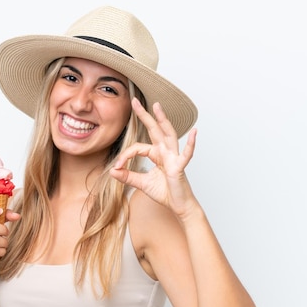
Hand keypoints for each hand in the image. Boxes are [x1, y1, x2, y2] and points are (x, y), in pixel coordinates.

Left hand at [110, 98, 197, 218]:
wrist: (178, 206)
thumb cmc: (165, 193)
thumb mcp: (141, 184)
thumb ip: (127, 176)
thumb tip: (112, 171)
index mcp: (157, 154)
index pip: (138, 147)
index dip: (125, 156)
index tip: (117, 167)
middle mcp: (166, 152)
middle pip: (154, 130)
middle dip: (144, 115)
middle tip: (134, 101)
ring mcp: (174, 157)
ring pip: (168, 135)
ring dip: (162, 120)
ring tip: (157, 106)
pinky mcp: (180, 167)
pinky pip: (186, 154)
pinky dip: (191, 143)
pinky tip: (194, 132)